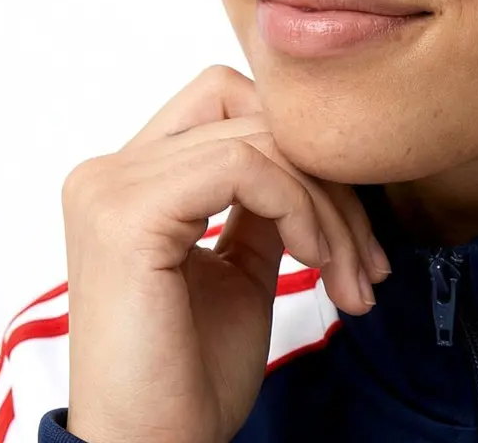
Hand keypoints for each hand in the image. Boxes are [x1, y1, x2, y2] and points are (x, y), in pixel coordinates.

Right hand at [60, 65, 389, 442]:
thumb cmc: (191, 374)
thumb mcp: (242, 264)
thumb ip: (261, 200)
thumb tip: (311, 152)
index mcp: (130, 178)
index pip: (229, 101)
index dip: (300, 148)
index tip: (349, 226)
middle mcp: (110, 170)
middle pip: (254, 118)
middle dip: (330, 183)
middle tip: (367, 261)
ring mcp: (112, 187)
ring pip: (260, 141)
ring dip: (326, 208)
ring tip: (351, 276)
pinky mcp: (128, 214)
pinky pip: (242, 168)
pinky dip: (298, 208)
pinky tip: (316, 262)